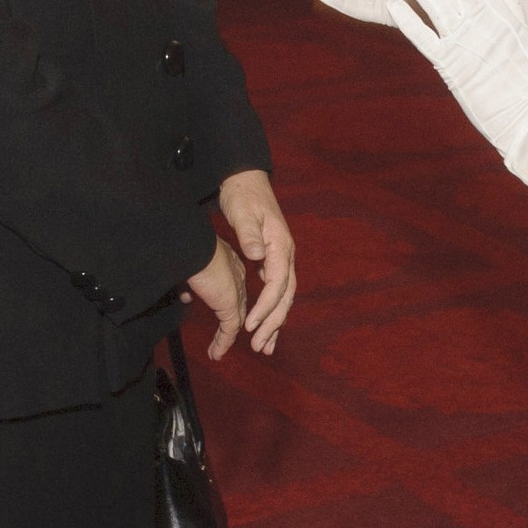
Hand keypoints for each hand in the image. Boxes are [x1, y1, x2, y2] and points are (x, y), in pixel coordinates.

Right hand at [184, 236, 247, 359]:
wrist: (191, 245)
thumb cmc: (187, 248)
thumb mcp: (189, 267)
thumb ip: (190, 283)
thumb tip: (187, 297)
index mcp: (230, 264)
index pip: (232, 289)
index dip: (226, 305)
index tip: (220, 317)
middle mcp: (236, 277)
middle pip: (238, 306)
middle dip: (232, 325)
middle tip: (224, 340)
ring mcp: (235, 291)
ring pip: (235, 321)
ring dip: (225, 339)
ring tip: (217, 353)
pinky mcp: (229, 303)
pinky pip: (229, 329)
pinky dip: (224, 342)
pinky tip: (216, 353)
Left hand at [218, 168, 295, 354]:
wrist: (246, 180)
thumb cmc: (242, 195)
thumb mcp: (242, 211)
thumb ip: (248, 233)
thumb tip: (257, 255)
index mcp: (280, 244)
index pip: (278, 283)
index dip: (265, 306)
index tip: (250, 324)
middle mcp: (285, 254)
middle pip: (285, 295)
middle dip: (273, 322)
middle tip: (258, 346)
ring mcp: (281, 258)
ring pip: (283, 297)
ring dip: (275, 322)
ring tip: (264, 347)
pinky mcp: (273, 260)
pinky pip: (276, 291)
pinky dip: (272, 311)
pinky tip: (264, 327)